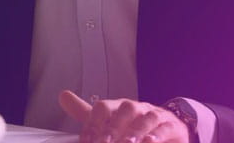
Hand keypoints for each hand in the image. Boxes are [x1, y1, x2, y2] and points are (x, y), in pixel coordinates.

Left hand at [59, 90, 188, 142]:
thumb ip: (86, 113)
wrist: (167, 127)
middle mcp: (136, 108)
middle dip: (113, 128)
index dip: (93, 124)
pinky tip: (148, 142)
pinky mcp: (171, 126)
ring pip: (146, 118)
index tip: (87, 141)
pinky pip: (164, 128)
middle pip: (125, 110)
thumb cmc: (132, 125)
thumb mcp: (108, 119)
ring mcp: (155, 115)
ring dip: (135, 132)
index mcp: (118, 106)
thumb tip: (62, 95)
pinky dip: (156, 136)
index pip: (103, 108)